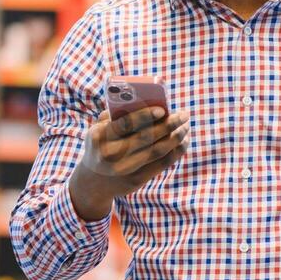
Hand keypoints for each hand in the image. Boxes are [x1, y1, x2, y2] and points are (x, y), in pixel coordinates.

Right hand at [68, 105, 189, 220]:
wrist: (94, 180)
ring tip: (186, 126)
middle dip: (169, 124)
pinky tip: (183, 141)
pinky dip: (176, 151)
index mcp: (99, 136)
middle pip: (146, 138)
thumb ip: (116, 114)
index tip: (163, 109)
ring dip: (176, 137)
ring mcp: (124, 169)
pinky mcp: (136, 180)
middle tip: (184, 114)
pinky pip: (162, 163)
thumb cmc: (101, 144)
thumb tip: (145, 98)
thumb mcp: (100, 128)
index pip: (125, 124)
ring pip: (158, 151)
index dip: (145, 116)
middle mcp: (110, 154)